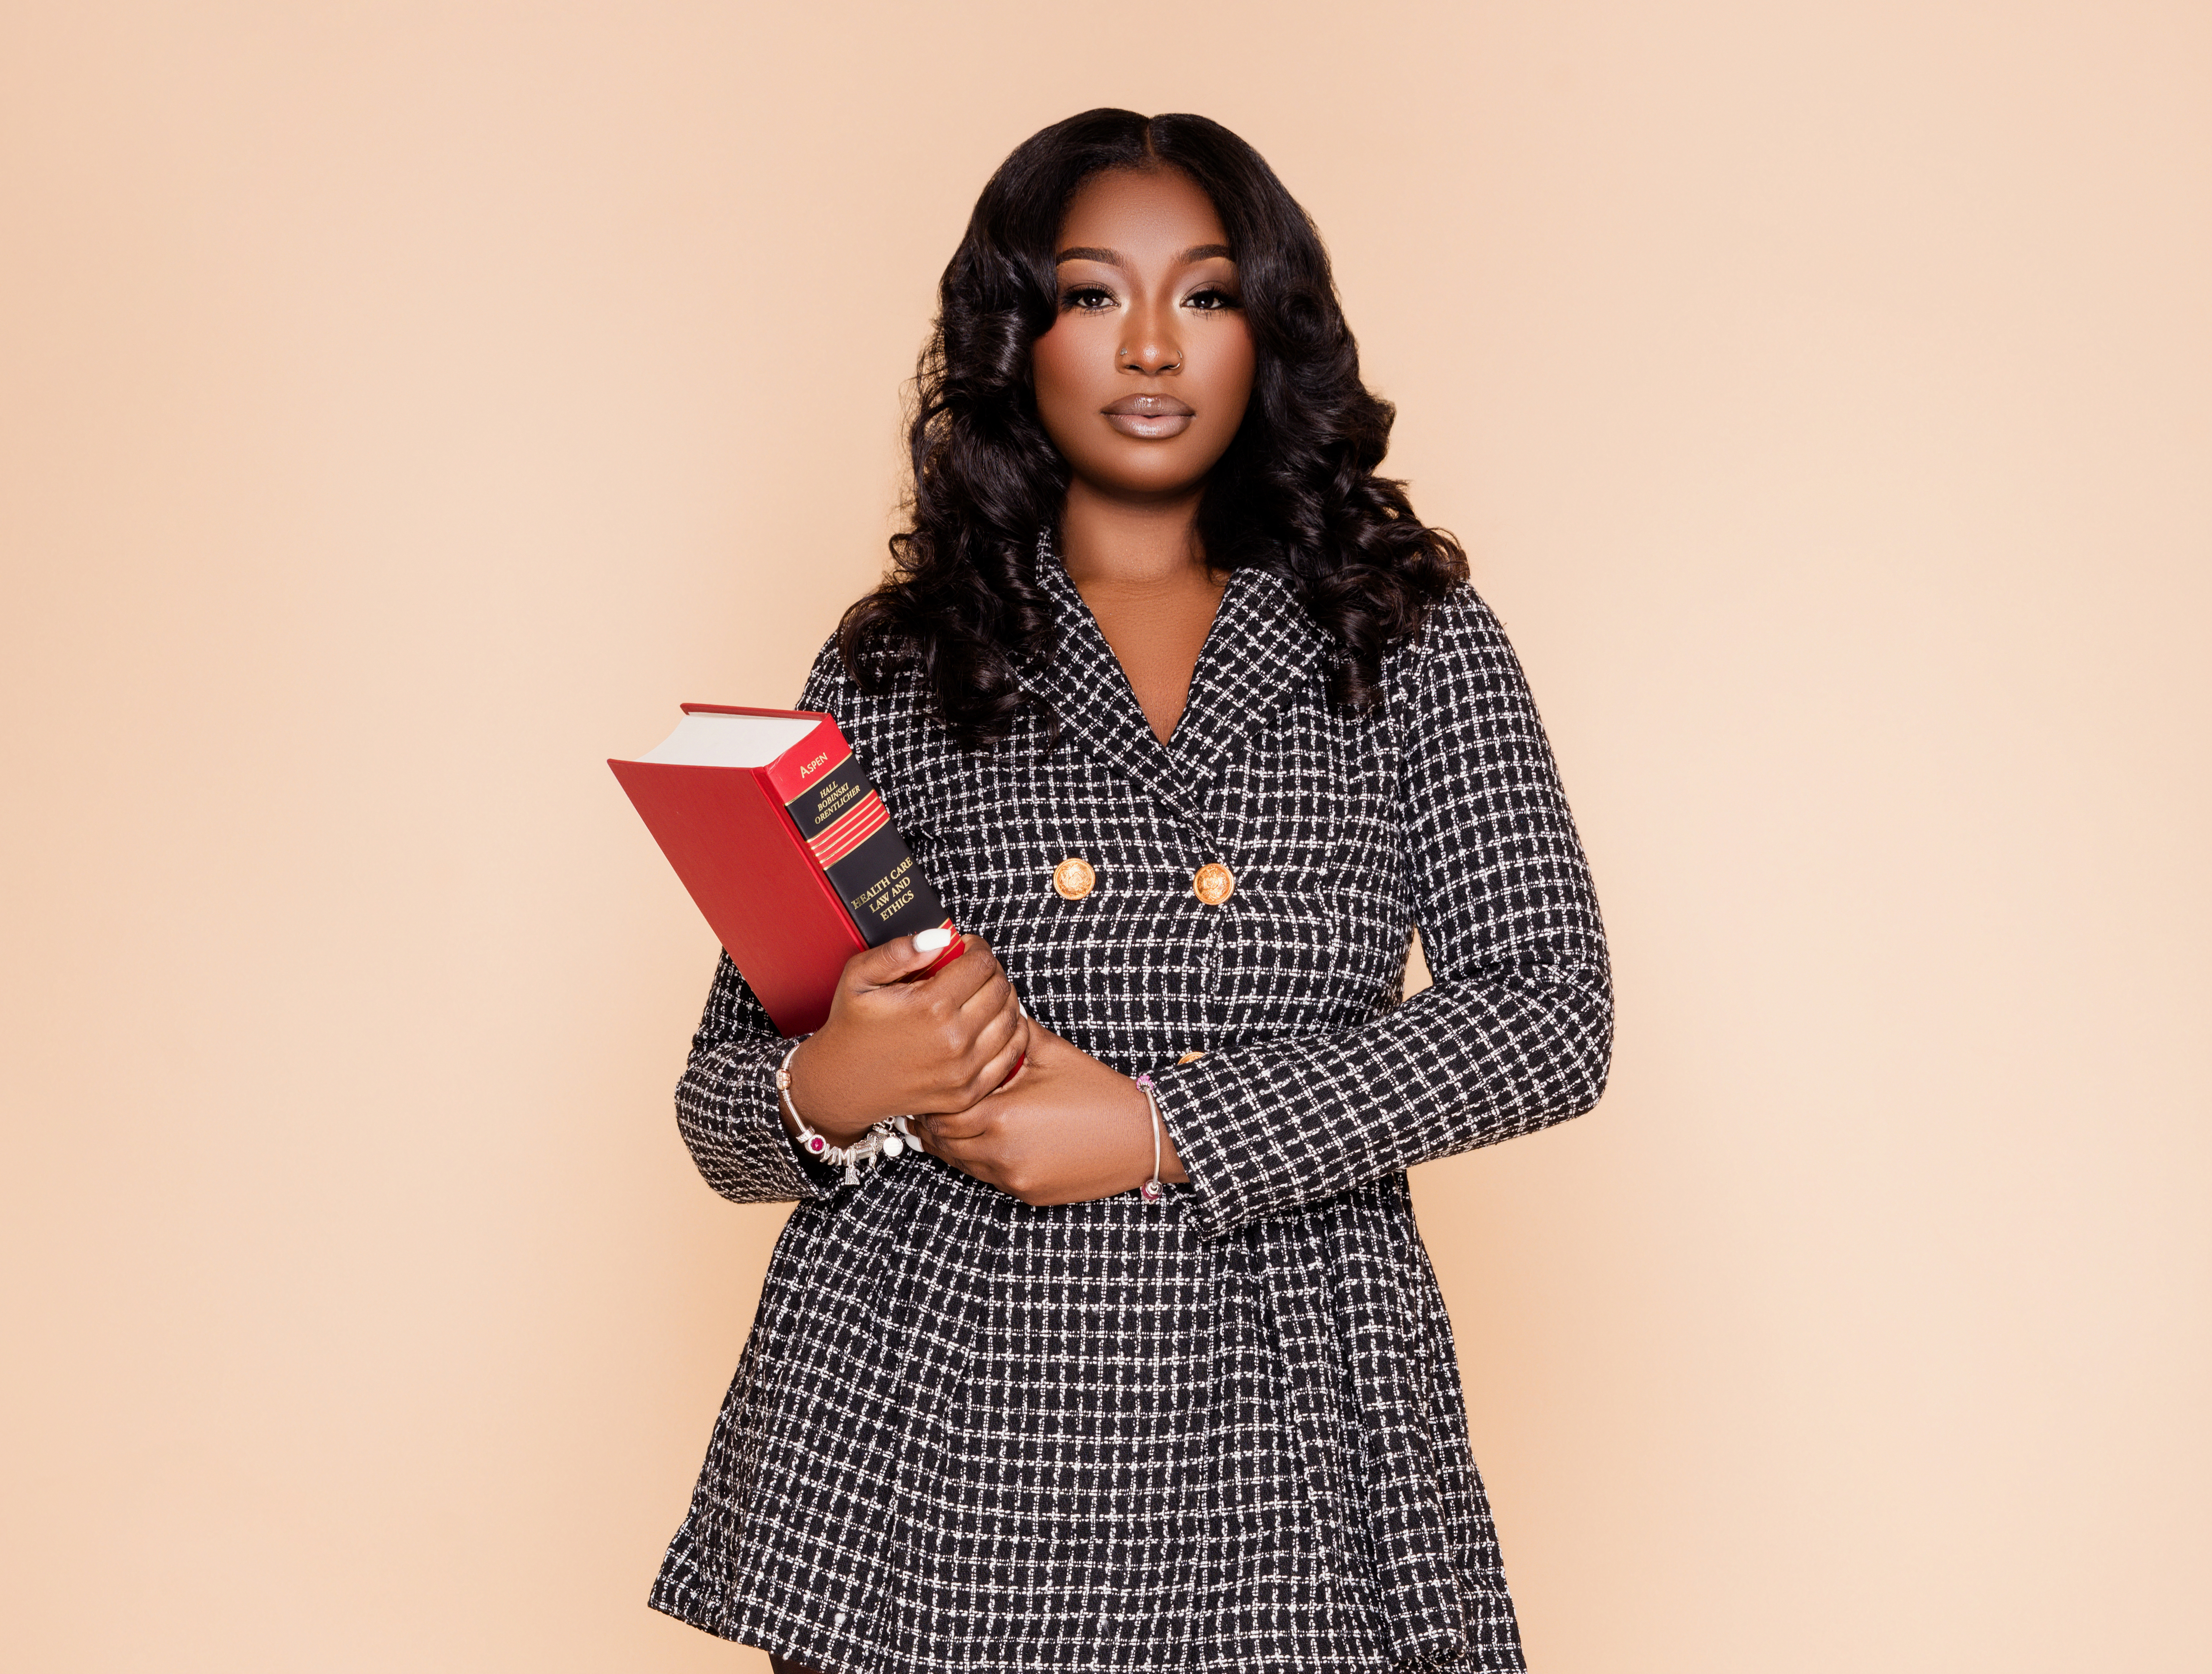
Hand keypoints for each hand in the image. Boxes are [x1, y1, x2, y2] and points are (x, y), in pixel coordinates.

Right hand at [785, 932, 1029, 1143]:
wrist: (844, 1083)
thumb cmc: (853, 1027)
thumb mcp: (860, 977)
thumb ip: (898, 951)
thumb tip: (939, 938)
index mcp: (930, 1006)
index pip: (981, 964)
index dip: (976, 948)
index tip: (965, 948)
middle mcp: (954, 1039)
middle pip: (1001, 989)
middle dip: (991, 971)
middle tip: (973, 970)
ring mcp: (964, 1070)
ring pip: (1012, 1019)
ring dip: (1003, 1000)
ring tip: (982, 994)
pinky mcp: (968, 1092)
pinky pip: (1011, 1054)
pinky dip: (1011, 1034)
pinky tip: (993, 1023)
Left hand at [913, 1026, 1189, 1205]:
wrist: (1142, 1136)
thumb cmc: (1096, 1091)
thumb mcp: (1050, 1051)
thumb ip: (1008, 1031)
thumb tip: (980, 1012)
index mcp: (1001, 1116)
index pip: (941, 1114)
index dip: (933, 1099)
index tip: (935, 1083)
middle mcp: (1001, 1154)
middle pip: (943, 1142)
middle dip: (937, 1122)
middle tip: (937, 1100)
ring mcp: (1014, 1179)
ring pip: (961, 1163)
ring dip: (955, 1143)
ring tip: (957, 1118)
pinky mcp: (1027, 1194)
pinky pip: (987, 1177)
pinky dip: (981, 1159)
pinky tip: (991, 1138)